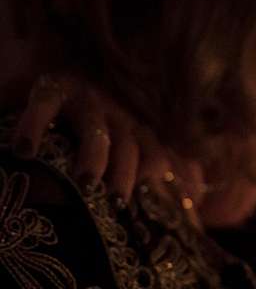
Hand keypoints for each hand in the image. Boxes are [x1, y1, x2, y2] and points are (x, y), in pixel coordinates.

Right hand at [11, 73, 203, 204]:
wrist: (57, 89)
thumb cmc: (99, 133)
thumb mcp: (131, 150)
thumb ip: (167, 170)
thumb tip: (198, 196)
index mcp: (137, 133)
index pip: (158, 154)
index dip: (163, 174)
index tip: (161, 199)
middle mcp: (118, 116)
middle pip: (129, 147)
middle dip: (126, 173)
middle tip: (117, 200)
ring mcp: (87, 101)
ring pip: (96, 131)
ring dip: (94, 156)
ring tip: (87, 181)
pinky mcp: (53, 89)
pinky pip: (45, 106)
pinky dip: (34, 126)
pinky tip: (25, 149)